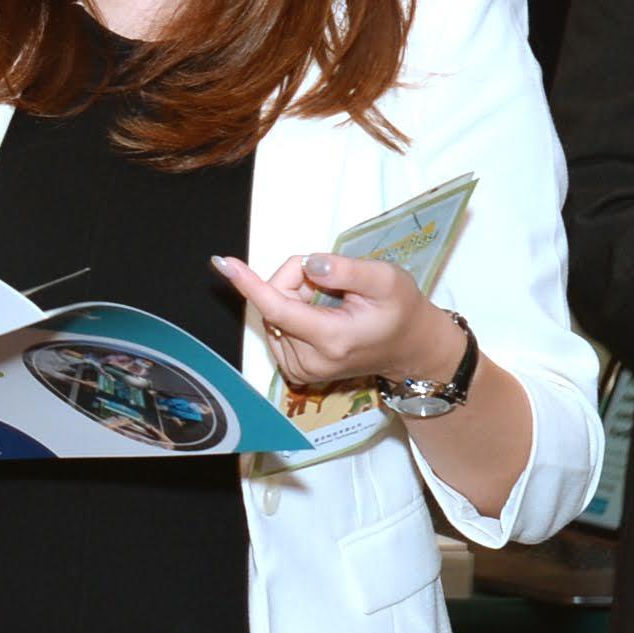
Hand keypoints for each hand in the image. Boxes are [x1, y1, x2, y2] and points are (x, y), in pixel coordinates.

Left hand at [211, 251, 469, 392]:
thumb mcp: (386, 279)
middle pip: (276, 301)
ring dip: (296, 294)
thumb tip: (310, 264)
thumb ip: (347, 270)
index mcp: (331, 339)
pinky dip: (294, 309)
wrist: (410, 348)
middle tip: (332, 277)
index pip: (278, 308)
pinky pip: (277, 323)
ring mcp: (299, 369)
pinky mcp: (293, 369)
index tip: (223, 263)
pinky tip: (320, 312)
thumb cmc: (401, 309)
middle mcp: (309, 361)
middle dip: (297, 278)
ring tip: (333, 300)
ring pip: (274, 310)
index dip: (250, 284)